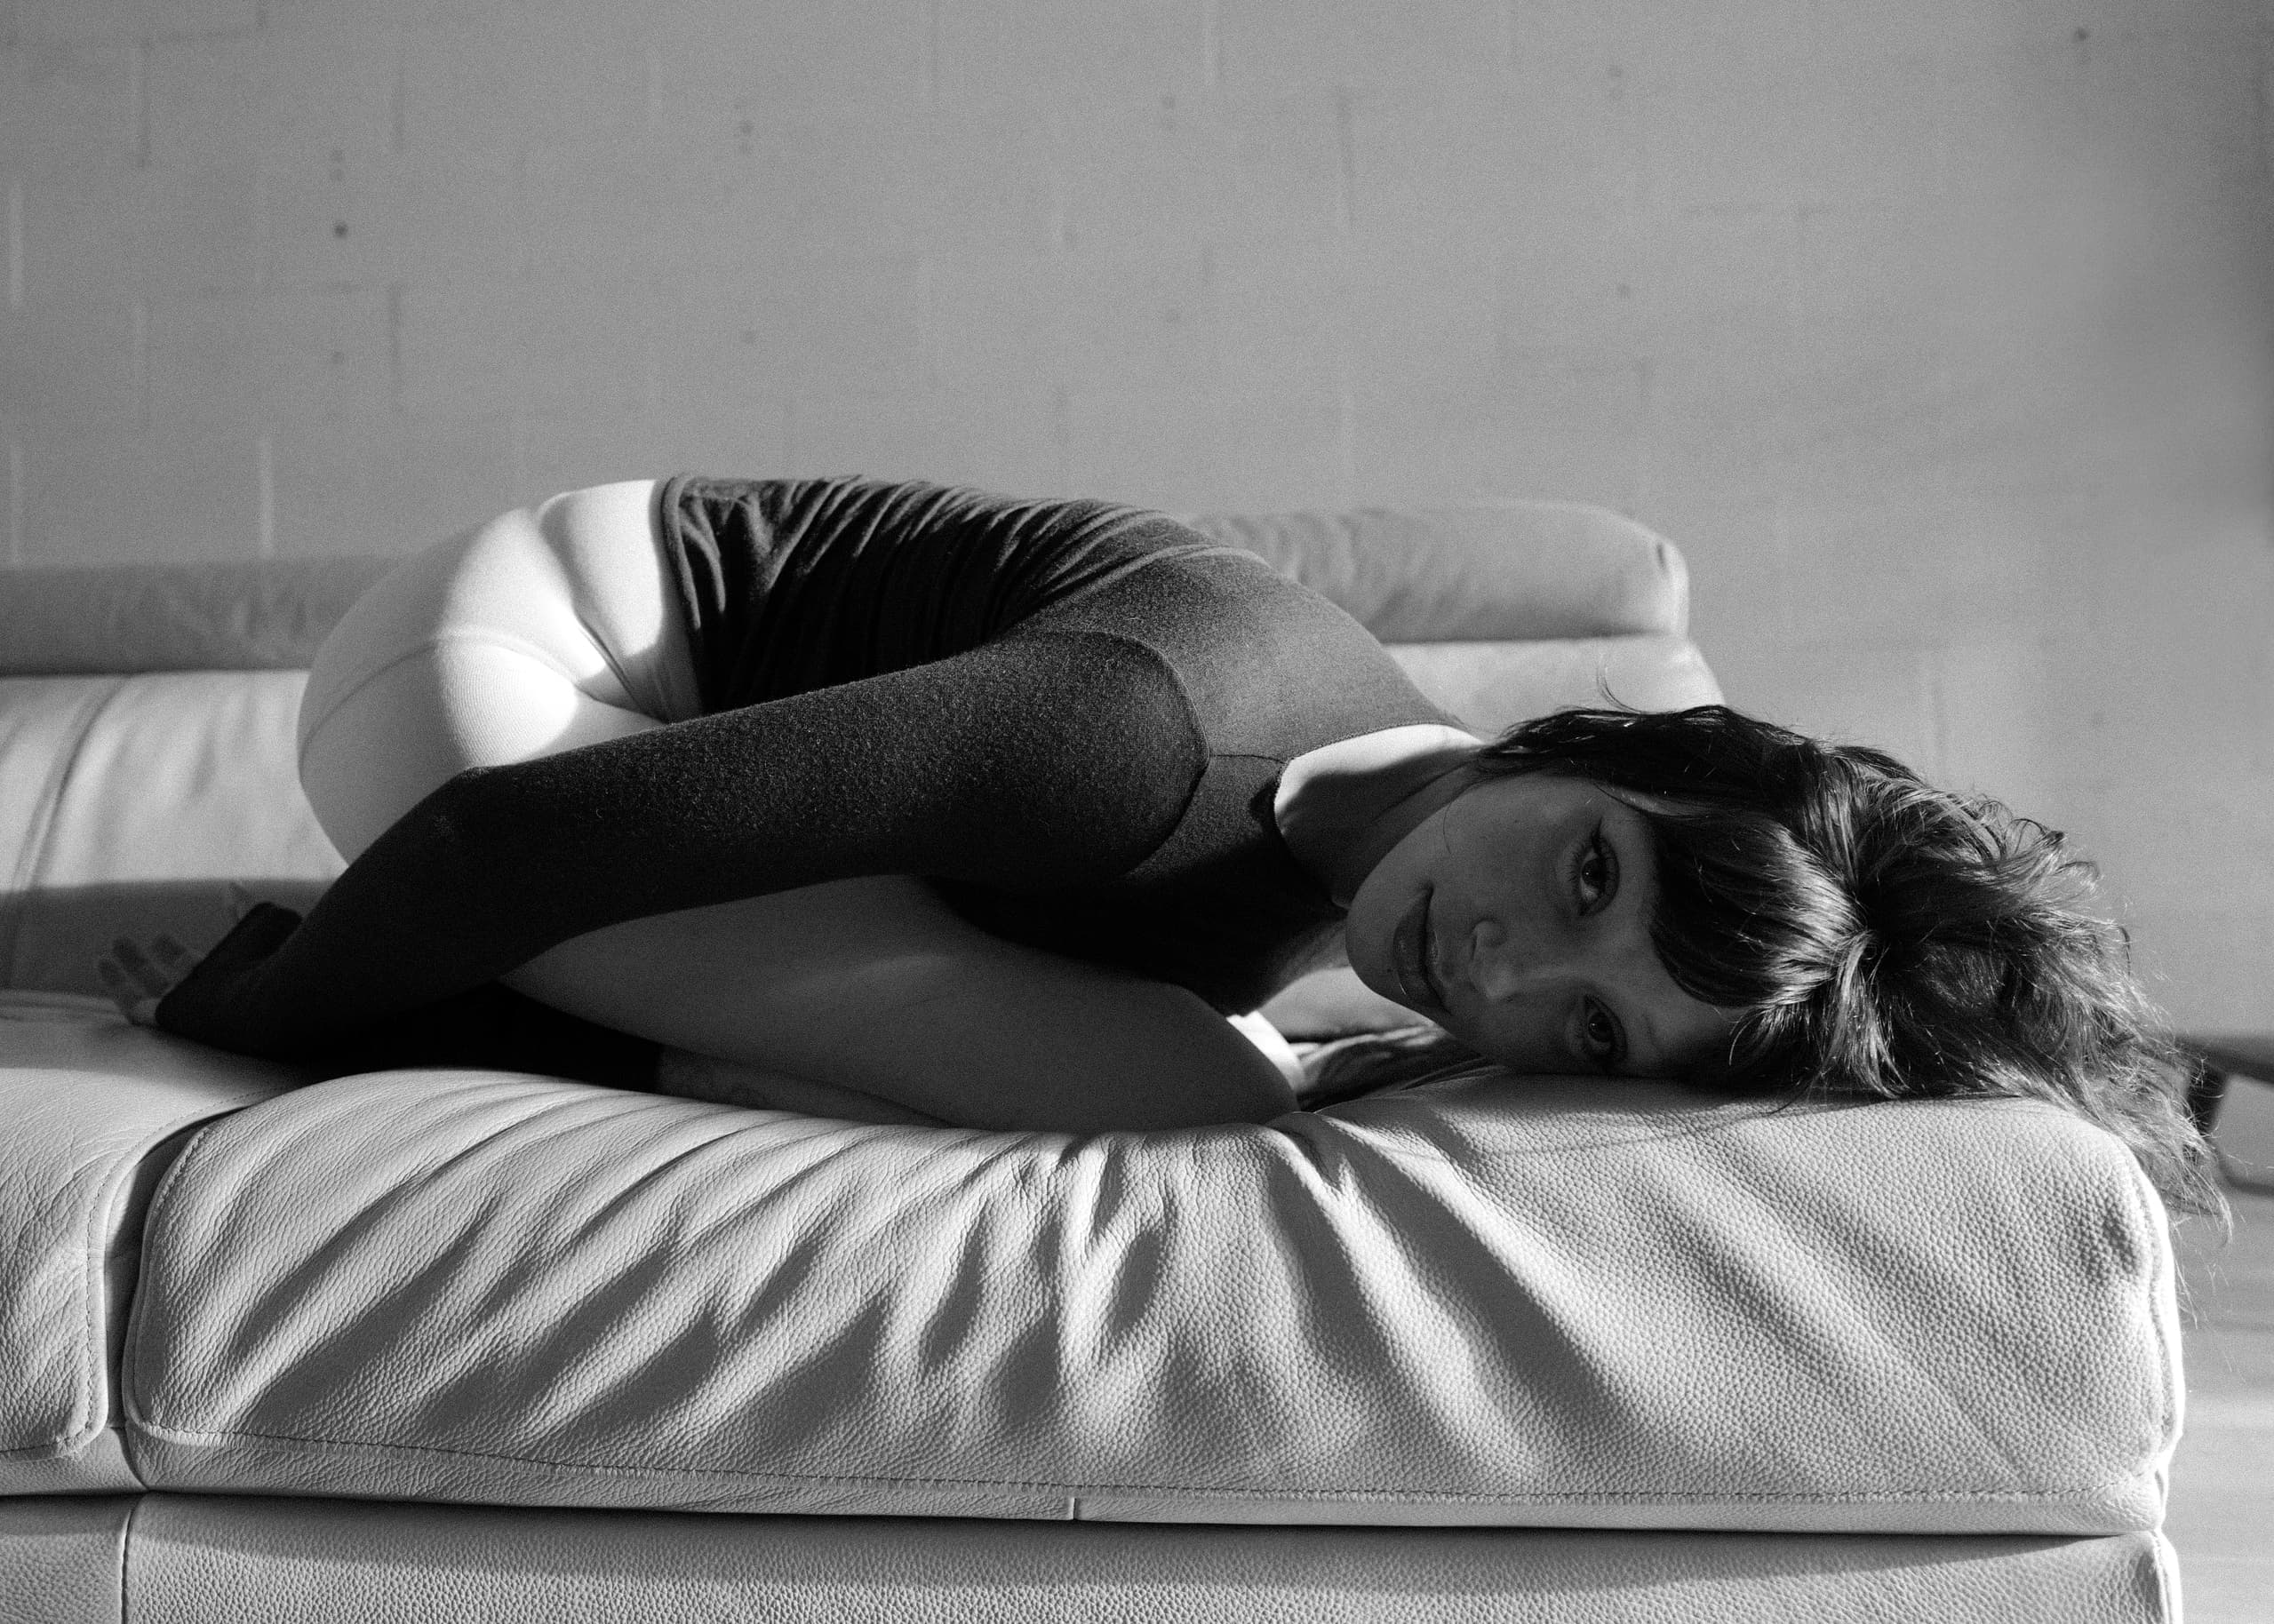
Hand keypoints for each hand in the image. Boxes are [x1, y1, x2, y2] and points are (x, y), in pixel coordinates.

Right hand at [95, 883, 266, 1026]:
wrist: (270, 1002)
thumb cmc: (269, 966)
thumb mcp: (259, 929)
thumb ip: (244, 910)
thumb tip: (232, 884)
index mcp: (226, 979)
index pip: (194, 968)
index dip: (172, 952)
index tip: (157, 936)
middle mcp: (206, 998)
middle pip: (167, 983)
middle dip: (143, 963)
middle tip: (120, 941)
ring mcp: (188, 1011)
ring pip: (149, 995)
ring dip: (127, 973)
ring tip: (109, 950)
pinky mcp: (171, 1021)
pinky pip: (137, 1011)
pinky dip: (119, 989)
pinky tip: (104, 964)